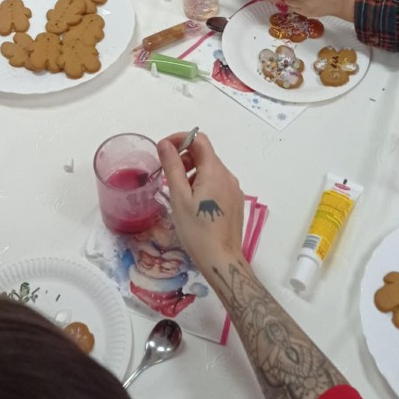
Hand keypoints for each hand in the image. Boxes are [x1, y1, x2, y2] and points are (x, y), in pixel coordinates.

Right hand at [158, 132, 244, 276]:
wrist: (221, 260)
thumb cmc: (196, 229)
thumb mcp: (179, 197)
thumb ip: (172, 167)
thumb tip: (165, 144)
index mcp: (215, 171)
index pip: (199, 140)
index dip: (180, 139)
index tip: (163, 150)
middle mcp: (228, 176)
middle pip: (205, 155)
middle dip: (184, 158)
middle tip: (167, 176)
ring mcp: (234, 190)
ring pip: (211, 170)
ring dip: (192, 172)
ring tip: (178, 193)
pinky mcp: (235, 202)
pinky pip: (217, 183)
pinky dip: (202, 184)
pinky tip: (193, 204)